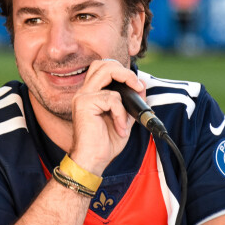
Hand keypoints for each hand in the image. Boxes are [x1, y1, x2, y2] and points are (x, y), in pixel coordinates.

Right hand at [68, 59, 144, 175]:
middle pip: (102, 64)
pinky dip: (121, 113)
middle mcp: (84, 92)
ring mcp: (82, 96)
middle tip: (136, 86)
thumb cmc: (105, 143)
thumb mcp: (124, 119)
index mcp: (91, 94)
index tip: (137, 86)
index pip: (103, 69)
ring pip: (106, 71)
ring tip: (132, 101)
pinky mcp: (84, 104)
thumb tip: (141, 85)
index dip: (122, 72)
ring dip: (125, 82)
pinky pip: (112, 98)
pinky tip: (120, 127)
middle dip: (123, 71)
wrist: (93, 160)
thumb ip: (131, 102)